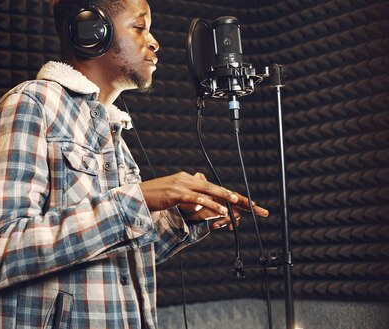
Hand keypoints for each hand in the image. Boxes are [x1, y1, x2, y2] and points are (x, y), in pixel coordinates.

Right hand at [139, 171, 269, 217]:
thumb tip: (199, 203)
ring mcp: (181, 185)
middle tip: (253, 205)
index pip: (213, 187)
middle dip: (236, 197)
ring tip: (239, 202)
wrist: (135, 196)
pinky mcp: (175, 193)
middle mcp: (187, 178)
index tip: (247, 204)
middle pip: (216, 187)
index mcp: (187, 179)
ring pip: (208, 190)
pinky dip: (210, 204)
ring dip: (224, 196)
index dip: (231, 195)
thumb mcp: (173, 195)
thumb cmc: (153, 198)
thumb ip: (187, 196)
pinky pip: (196, 198)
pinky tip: (219, 209)